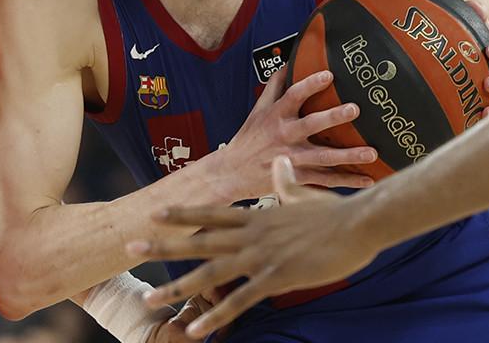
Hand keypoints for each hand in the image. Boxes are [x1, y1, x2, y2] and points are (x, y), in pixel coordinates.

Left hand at [129, 158, 379, 339]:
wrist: (358, 223)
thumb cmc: (334, 211)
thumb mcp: (303, 195)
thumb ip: (285, 183)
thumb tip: (282, 162)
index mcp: (256, 216)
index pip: (210, 213)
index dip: (180, 214)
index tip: (153, 214)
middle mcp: (250, 234)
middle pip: (198, 242)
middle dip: (162, 247)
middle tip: (130, 249)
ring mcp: (261, 256)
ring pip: (209, 274)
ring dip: (177, 287)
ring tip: (150, 299)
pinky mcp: (276, 277)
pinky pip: (239, 301)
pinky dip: (215, 315)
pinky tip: (196, 327)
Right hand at [207, 71, 375, 202]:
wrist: (231, 172)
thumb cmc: (248, 139)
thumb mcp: (258, 110)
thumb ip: (274, 87)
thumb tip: (288, 64)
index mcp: (276, 116)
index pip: (294, 96)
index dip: (310, 84)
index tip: (329, 75)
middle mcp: (285, 136)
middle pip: (311, 125)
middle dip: (333, 117)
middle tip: (354, 109)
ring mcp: (292, 158)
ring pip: (323, 157)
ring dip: (348, 156)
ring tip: (371, 153)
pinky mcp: (297, 178)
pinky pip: (325, 180)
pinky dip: (346, 181)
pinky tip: (367, 179)